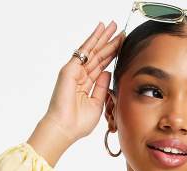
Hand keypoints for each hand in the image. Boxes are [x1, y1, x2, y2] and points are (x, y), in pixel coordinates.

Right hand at [42, 21, 123, 143]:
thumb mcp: (97, 104)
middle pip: (97, 55)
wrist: (65, 129)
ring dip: (102, 37)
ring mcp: (74, 72)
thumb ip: (102, 87)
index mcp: (85, 86)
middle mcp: (79, 76)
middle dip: (108, 42)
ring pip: (92, 51)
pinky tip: (100, 31)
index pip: (100, 66)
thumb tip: (107, 71)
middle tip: (119, 30)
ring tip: (112, 25)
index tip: (121, 46)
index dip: (111, 55)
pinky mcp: (70, 69)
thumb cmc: (78, 124)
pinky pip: (84, 52)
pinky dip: (92, 40)